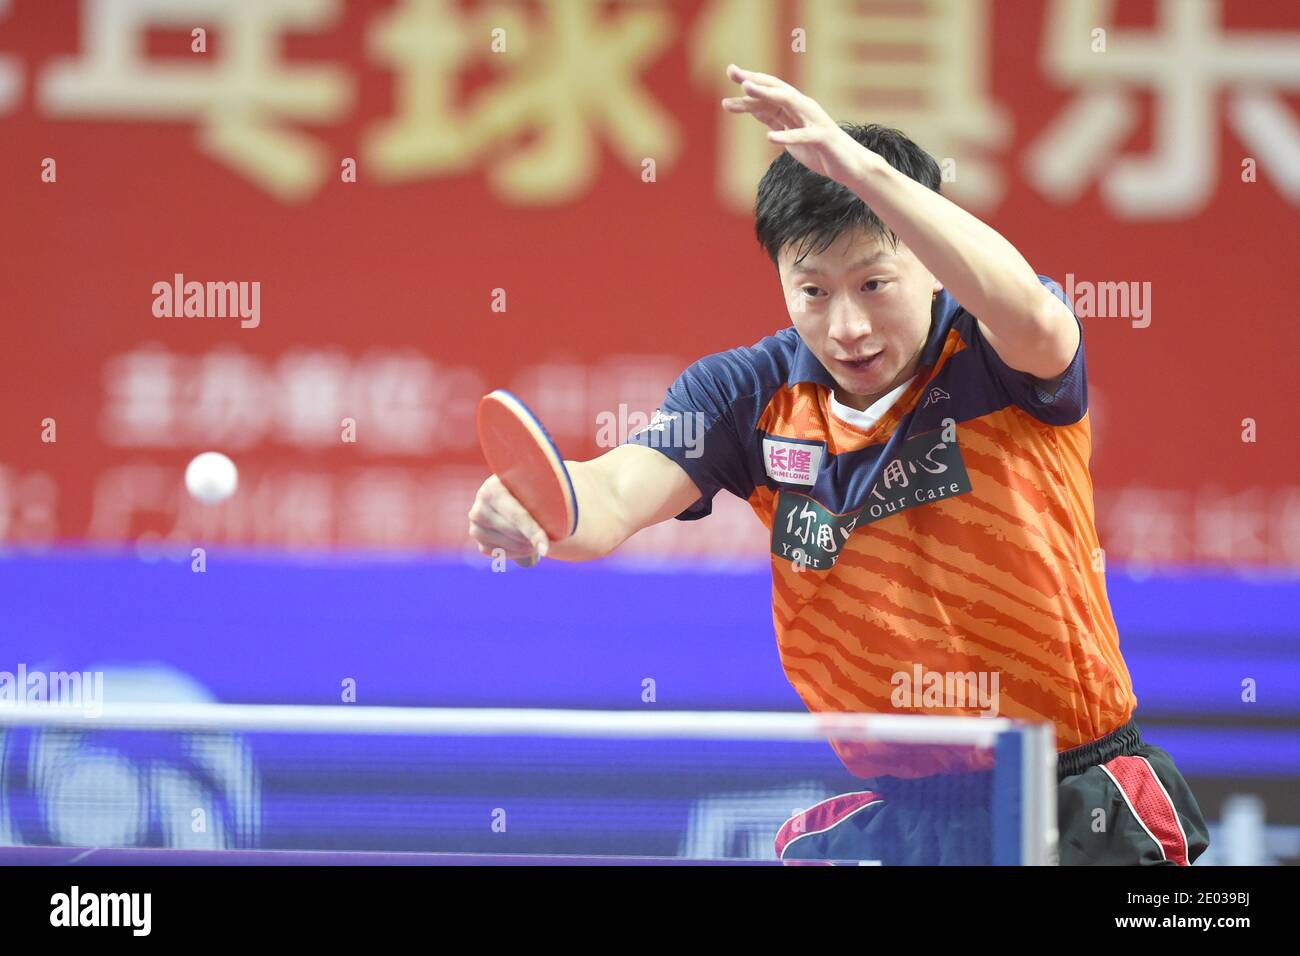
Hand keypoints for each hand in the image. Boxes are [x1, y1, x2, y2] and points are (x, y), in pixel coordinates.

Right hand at [467, 474, 549, 567]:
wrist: (518, 495)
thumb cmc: (533, 489)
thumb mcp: (539, 486)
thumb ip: (547, 496)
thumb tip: (558, 518)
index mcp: (493, 488)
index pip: (516, 515)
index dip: (533, 531)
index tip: (546, 549)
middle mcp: (479, 507)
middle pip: (514, 533)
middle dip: (535, 538)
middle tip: (552, 535)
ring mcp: (476, 527)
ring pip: (511, 546)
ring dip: (530, 545)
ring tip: (540, 535)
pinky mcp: (480, 543)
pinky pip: (504, 555)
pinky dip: (520, 552)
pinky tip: (526, 541)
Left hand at [721, 64, 869, 186]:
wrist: (849, 166)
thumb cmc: (819, 150)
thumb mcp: (790, 133)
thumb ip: (775, 120)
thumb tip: (754, 109)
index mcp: (795, 108)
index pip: (770, 90)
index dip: (751, 81)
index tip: (730, 71)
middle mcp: (804, 108)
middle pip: (776, 90)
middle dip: (754, 81)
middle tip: (732, 72)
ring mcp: (815, 120)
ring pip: (788, 102)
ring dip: (766, 95)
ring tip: (746, 90)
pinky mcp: (823, 138)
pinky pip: (803, 135)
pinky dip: (787, 136)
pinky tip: (769, 137)